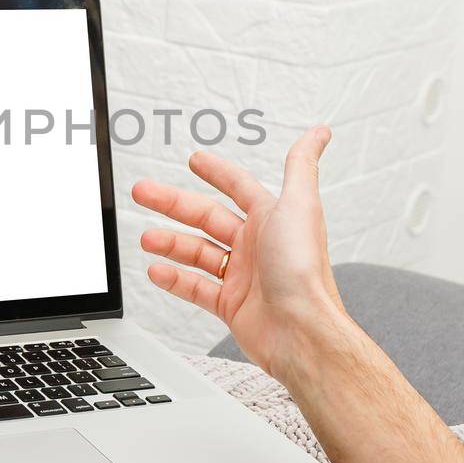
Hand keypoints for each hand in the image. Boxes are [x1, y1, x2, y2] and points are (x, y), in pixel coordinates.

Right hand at [132, 126, 344, 374]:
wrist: (301, 330)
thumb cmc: (303, 269)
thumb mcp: (300, 205)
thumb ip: (302, 166)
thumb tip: (320, 132)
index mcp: (271, 219)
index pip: (238, 187)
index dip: (217, 173)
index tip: (195, 161)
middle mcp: (256, 245)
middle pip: (206, 217)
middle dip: (173, 204)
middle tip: (143, 192)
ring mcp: (243, 276)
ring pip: (197, 252)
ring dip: (170, 243)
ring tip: (146, 238)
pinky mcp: (231, 305)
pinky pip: (195, 287)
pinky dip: (175, 279)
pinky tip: (156, 270)